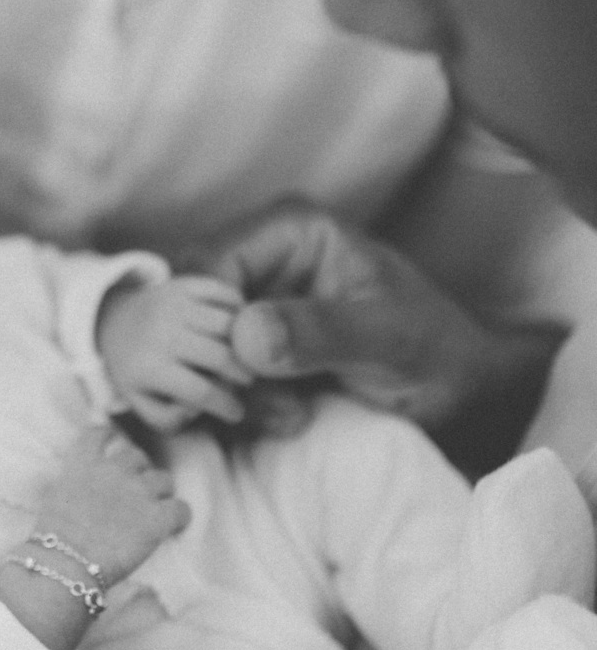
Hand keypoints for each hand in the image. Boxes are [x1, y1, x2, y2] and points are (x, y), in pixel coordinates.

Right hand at [35, 426, 190, 586]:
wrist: (66, 562)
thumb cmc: (51, 538)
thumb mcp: (50, 498)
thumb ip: (64, 484)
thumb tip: (65, 484)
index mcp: (84, 464)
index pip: (99, 434)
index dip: (108, 436)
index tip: (111, 441)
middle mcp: (114, 470)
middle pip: (137, 457)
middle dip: (137, 471)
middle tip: (133, 493)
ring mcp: (139, 492)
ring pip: (164, 480)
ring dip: (159, 493)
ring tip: (153, 512)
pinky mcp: (157, 518)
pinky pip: (181, 509)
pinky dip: (179, 517)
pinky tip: (173, 527)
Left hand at [97, 276, 252, 428]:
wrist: (116, 323)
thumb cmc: (139, 371)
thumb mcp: (142, 403)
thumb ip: (169, 418)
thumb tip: (197, 408)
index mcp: (148, 368)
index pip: (201, 392)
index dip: (226, 406)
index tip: (237, 413)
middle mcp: (160, 333)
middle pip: (221, 357)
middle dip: (243, 375)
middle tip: (246, 382)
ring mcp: (172, 305)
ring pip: (228, 324)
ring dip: (246, 342)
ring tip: (245, 355)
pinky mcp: (182, 285)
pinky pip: (224, 294)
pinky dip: (239, 308)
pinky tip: (238, 326)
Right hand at [211, 204, 555, 432]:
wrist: (458, 392)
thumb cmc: (435, 351)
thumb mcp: (386, 339)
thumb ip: (319, 331)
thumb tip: (245, 336)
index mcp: (290, 229)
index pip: (206, 266)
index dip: (212, 324)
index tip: (245, 374)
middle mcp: (262, 257)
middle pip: (190, 308)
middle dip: (223, 365)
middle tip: (276, 404)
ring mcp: (253, 303)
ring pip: (197, 348)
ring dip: (234, 393)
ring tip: (292, 415)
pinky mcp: (252, 347)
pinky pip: (214, 375)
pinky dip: (240, 407)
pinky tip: (286, 420)